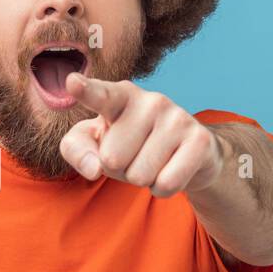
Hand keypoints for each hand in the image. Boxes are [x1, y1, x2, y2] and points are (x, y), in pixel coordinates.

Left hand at [59, 73, 225, 196]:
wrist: (187, 153)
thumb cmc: (129, 144)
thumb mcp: (95, 144)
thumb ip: (77, 150)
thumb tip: (94, 169)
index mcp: (120, 96)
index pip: (100, 95)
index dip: (85, 91)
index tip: (72, 83)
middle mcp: (150, 100)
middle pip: (111, 160)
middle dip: (120, 169)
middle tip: (135, 154)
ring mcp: (177, 118)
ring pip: (139, 175)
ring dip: (142, 178)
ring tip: (154, 160)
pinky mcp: (200, 140)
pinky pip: (165, 184)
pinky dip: (162, 188)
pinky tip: (170, 169)